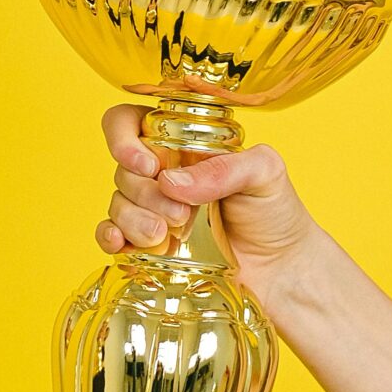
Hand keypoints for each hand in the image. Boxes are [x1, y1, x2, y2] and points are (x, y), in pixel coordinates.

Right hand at [96, 104, 323, 314]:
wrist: (281, 269)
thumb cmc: (275, 212)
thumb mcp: (264, 173)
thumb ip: (224, 168)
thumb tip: (171, 182)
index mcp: (182, 144)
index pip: (130, 122)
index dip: (124, 139)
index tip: (148, 166)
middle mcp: (162, 173)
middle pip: (123, 169)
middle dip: (145, 194)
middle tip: (180, 215)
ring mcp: (152, 209)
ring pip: (117, 203)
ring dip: (134, 220)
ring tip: (165, 236)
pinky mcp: (147, 245)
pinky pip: (111, 234)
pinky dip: (110, 238)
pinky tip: (122, 245)